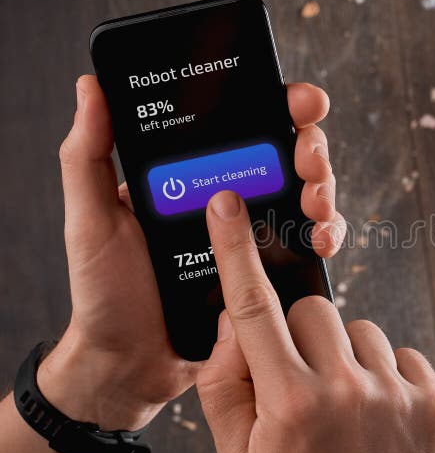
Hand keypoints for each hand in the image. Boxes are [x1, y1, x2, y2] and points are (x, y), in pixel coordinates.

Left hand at [37, 76, 344, 429]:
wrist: (129, 363)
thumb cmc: (105, 292)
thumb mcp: (91, 219)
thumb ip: (88, 156)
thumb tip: (91, 89)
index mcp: (193, 174)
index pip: (244, 124)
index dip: (281, 104)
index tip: (300, 100)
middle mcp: (231, 197)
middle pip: (288, 154)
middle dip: (312, 147)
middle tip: (308, 158)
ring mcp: (255, 234)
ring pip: (309, 194)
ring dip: (326, 189)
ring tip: (316, 203)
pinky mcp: (271, 271)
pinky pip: (310, 243)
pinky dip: (327, 235)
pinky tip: (321, 240)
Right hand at [196, 191, 434, 452]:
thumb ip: (225, 386)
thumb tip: (236, 327)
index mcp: (290, 404)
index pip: (254, 309)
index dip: (236, 251)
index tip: (228, 208)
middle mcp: (346, 392)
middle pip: (313, 310)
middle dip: (299, 336)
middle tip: (300, 378)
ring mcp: (396, 396)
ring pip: (360, 329)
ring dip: (344, 356)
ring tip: (344, 405)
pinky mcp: (434, 403)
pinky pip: (402, 355)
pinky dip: (385, 375)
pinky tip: (377, 413)